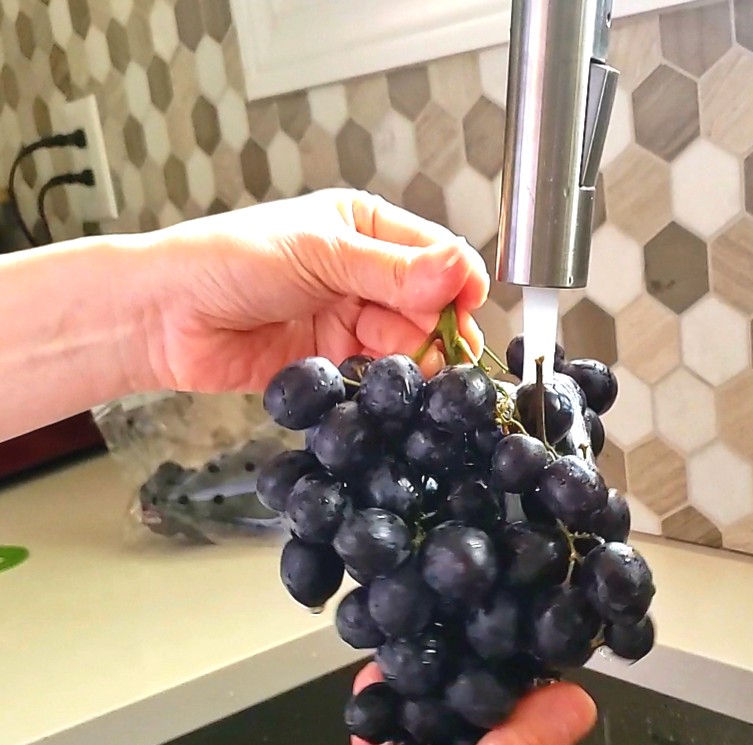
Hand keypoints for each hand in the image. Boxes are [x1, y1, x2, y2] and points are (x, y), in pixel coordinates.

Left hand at [140, 190, 488, 393]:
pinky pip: (378, 377)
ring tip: (402, 368)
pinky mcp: (335, 364)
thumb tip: (458, 270)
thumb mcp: (318, 253)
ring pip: (408, 345)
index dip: (457, 283)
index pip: (436, 254)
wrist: (166, 317)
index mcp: (365, 227)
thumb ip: (390, 270)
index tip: (466, 309)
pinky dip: (386, 384)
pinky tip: (383, 387)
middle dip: (435, 328)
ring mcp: (350, 320)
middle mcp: (364, 274)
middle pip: (428, 306)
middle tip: (434, 350)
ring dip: (413, 360)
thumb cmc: (226, 261)